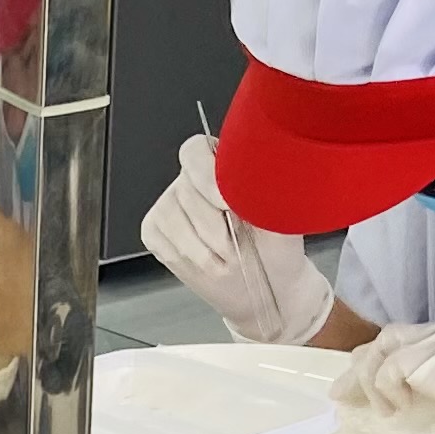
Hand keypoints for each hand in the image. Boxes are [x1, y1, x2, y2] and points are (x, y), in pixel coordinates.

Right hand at [140, 132, 334, 343]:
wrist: (265, 282)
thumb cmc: (275, 247)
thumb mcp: (280, 216)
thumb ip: (264, 193)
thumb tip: (251, 177)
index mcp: (221, 163)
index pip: (195, 151)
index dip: (207, 178)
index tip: (227, 204)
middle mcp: (191, 179)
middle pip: (186, 191)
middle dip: (213, 227)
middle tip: (238, 245)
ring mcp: (168, 203)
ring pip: (172, 219)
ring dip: (202, 248)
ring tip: (227, 256)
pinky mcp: (153, 229)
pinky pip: (160, 239)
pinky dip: (187, 256)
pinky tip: (207, 260)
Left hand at [341, 312, 434, 433]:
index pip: (430, 336)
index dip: (403, 360)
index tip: (389, 385)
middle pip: (401, 333)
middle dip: (372, 363)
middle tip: (352, 393)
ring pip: (386, 344)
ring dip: (370, 377)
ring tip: (366, 408)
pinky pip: (390, 368)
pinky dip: (384, 391)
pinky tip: (394, 414)